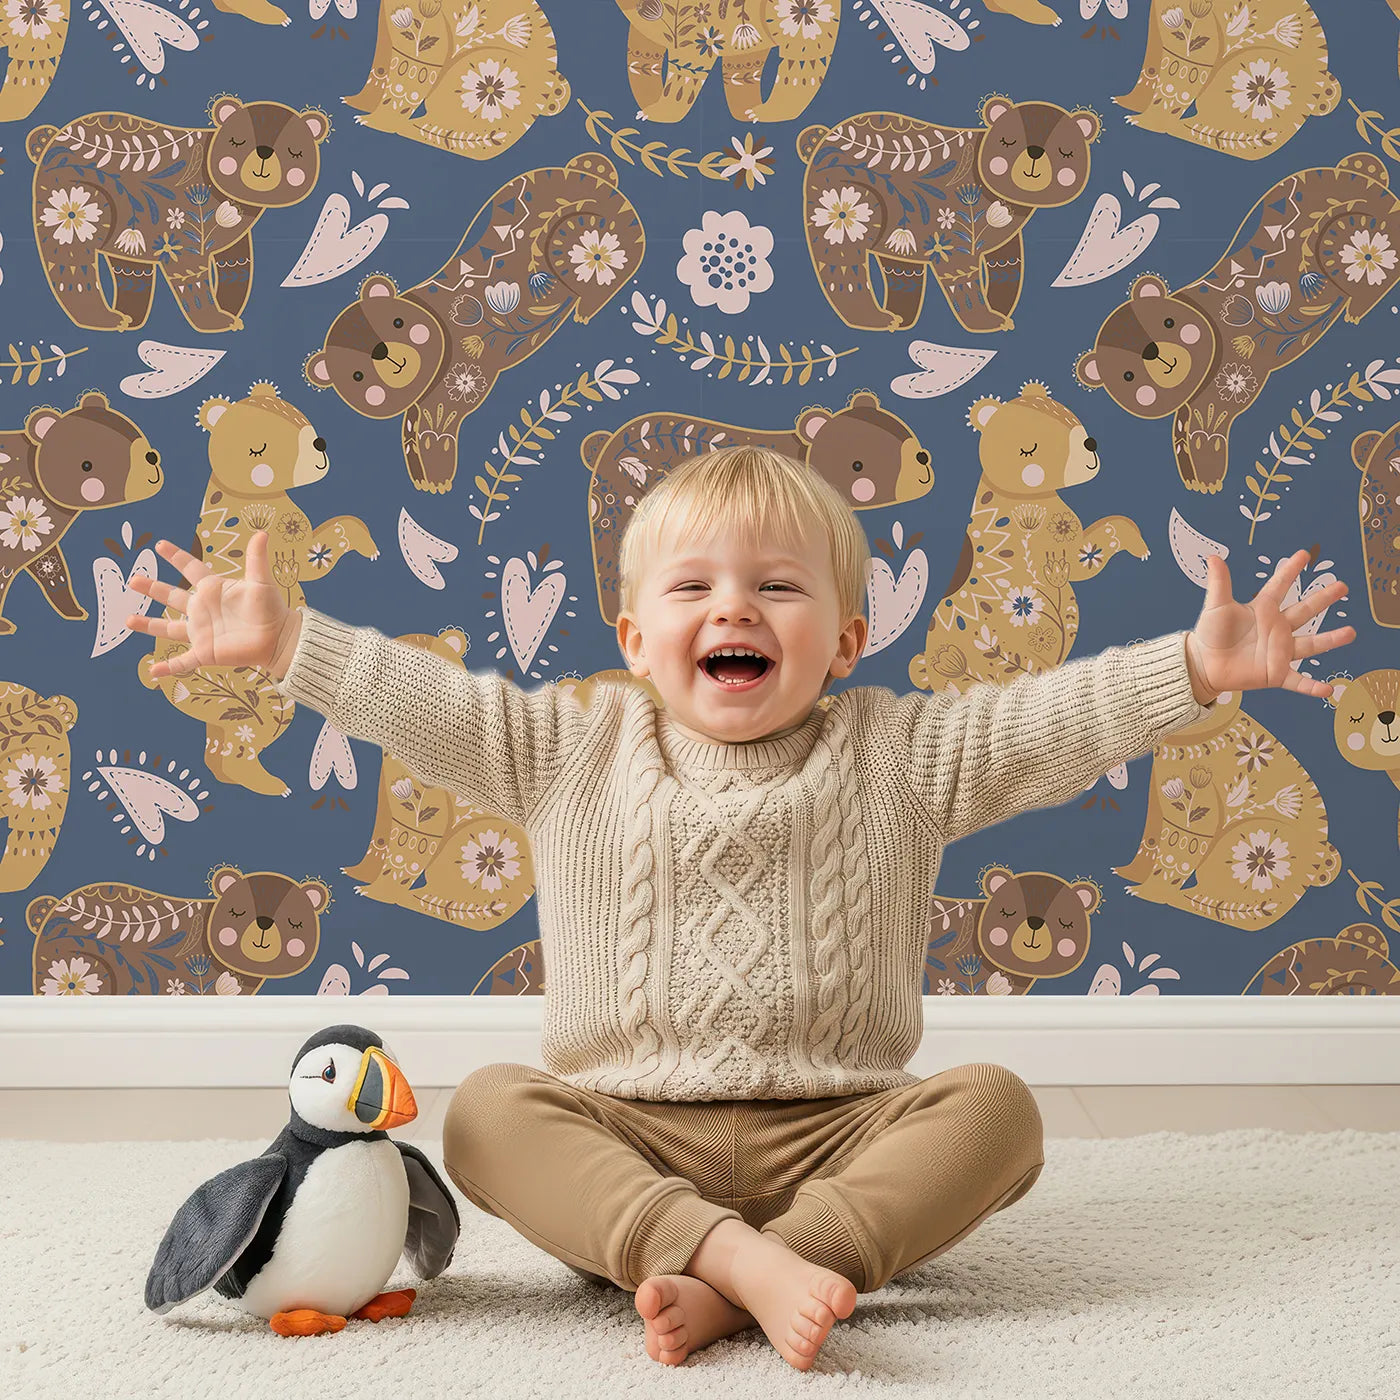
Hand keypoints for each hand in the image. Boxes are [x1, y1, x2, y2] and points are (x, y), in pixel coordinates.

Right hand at [126, 531, 293, 677]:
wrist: (278, 638)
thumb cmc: (271, 609)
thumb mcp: (261, 582)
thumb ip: (257, 559)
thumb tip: (262, 533)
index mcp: (212, 590)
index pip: (190, 568)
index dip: (176, 556)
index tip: (160, 545)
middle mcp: (202, 609)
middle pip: (171, 596)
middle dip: (152, 588)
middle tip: (133, 579)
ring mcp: (201, 631)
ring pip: (168, 628)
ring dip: (149, 625)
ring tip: (127, 620)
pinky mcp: (205, 652)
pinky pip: (183, 662)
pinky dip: (168, 668)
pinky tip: (152, 672)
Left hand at [1185, 549, 1354, 701]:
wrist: (1204, 664)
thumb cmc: (1210, 634)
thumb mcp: (1216, 606)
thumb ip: (1219, 583)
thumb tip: (1213, 557)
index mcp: (1263, 609)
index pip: (1280, 586)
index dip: (1290, 570)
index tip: (1303, 554)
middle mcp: (1276, 628)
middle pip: (1304, 611)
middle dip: (1323, 599)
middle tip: (1342, 586)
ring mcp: (1279, 651)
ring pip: (1310, 644)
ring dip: (1330, 639)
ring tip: (1351, 632)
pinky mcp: (1275, 673)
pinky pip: (1298, 681)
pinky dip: (1312, 687)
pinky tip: (1328, 690)